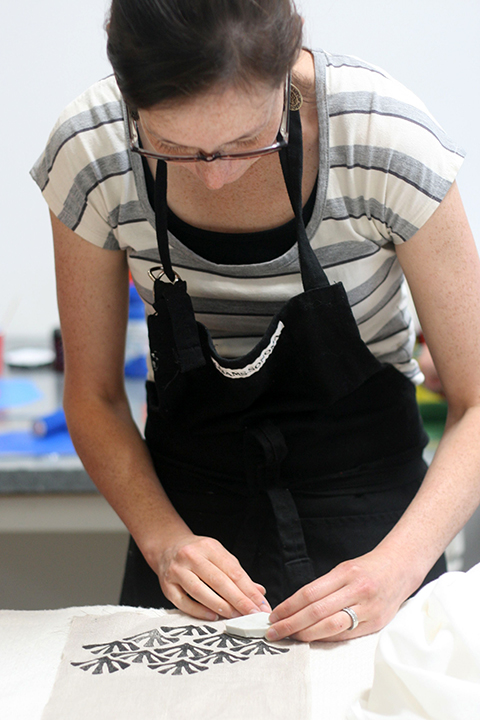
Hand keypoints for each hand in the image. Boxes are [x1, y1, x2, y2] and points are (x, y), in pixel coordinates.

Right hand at [156, 532, 271, 620]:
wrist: (167, 546)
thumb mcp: (219, 555)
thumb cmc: (198, 553)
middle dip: (238, 600)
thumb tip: (259, 592)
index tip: (260, 604)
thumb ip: (238, 573)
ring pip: (199, 590)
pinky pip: (183, 601)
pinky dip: (198, 611)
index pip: (233, 570)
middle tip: (252, 614)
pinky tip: (212, 616)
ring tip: (235, 616)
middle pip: (218, 580)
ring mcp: (177, 570)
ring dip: (220, 605)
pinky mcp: (167, 585)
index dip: (249, 589)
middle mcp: (192, 556)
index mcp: (209, 547)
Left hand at [265, 549, 417, 641]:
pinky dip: (326, 638)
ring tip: (290, 637)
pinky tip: (313, 639)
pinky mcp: (375, 623)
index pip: (310, 593)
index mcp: (346, 573)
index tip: (275, 615)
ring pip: (330, 626)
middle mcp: (357, 590)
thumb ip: (323, 587)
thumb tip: (296, 607)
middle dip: (292, 624)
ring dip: (306, 634)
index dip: (289, 606)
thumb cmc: (368, 568)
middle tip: (274, 631)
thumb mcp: (344, 569)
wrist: (400, 569)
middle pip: (317, 611)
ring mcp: (367, 608)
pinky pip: (345, 634)